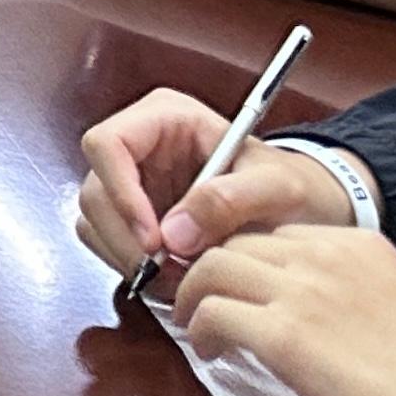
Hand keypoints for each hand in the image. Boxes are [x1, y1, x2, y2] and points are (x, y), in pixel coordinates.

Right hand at [73, 88, 352, 276]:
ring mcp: (130, 182)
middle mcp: (137, 146)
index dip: (119, 191)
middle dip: (125, 237)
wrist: (301, 209)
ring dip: (127, 257)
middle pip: (95, 189)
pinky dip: (133, 267)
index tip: (153, 239)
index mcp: (163, 117)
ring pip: (94, 220)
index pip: (107, 143)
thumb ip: (232, 200)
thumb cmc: (291, 184)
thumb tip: (174, 234)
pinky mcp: (131, 215)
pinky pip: (108, 243)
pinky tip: (172, 277)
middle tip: (165, 272)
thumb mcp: (277, 186)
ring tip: (177, 278)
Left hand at [175, 227, 395, 395]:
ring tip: (199, 326)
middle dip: (209, 270)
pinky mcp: (285, 335)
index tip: (235, 286)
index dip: (245, 260)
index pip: (275, 233)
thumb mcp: (391, 303)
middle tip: (202, 302)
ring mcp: (304, 291)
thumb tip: (295, 305)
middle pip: (235, 243)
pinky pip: (213, 313)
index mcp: (358, 243)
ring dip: (194, 296)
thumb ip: (344, 289)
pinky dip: (200, 330)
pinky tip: (211, 351)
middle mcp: (327, 254)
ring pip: (212, 269)